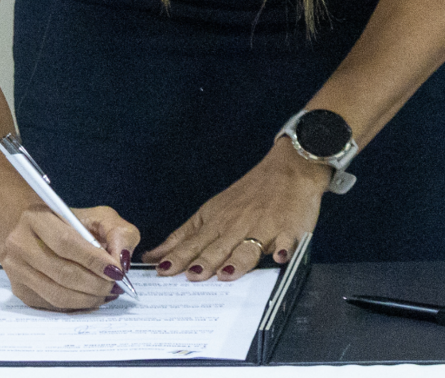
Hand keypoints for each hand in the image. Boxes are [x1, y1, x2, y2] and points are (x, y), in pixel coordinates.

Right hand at [0, 203, 138, 310]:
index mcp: (38, 218)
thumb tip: (121, 263)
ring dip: (86, 298)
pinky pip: (50, 304)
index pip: (66, 243)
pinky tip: (91, 299)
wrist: (33, 231)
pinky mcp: (20, 290)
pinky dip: (74, 305)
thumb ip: (117, 233)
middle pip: (61, 272)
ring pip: (55, 293)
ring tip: (107, 294)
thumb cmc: (71, 222)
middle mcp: (21, 245)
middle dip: (94, 283)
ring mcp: (16, 270)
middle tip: (115, 286)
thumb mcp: (98, 216)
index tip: (116, 271)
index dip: (93, 260)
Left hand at [143, 137, 328, 281]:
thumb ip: (184, 236)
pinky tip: (279, 257)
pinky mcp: (289, 229)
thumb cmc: (249, 193)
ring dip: (238, 260)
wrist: (291, 167)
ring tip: (228, 273)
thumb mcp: (212, 210)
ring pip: (248, 247)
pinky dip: (283, 249)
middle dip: (206, 262)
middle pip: (219, 248)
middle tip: (193, 276)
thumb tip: (152, 256)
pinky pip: (286, 241)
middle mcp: (238, 226)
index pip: (194, 243)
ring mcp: (264, 228)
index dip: (179, 258)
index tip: (164, 272)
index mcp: (218, 222)